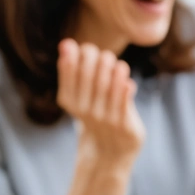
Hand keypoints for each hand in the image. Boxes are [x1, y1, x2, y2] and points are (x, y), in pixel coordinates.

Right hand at [57, 40, 144, 168]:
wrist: (110, 151)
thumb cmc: (96, 114)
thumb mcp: (80, 95)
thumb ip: (74, 71)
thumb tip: (66, 43)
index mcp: (70, 100)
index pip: (70, 74)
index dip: (74, 58)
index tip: (79, 46)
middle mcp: (85, 111)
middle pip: (90, 80)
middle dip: (95, 62)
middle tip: (104, 54)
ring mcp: (105, 120)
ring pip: (108, 91)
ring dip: (113, 74)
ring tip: (119, 63)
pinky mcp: (125, 126)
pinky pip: (124, 106)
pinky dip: (125, 93)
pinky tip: (128, 81)